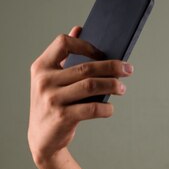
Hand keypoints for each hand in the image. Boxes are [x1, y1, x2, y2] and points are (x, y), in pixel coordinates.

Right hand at [28, 26, 133, 166]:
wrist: (42, 139)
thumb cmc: (52, 105)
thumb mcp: (52, 80)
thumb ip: (63, 56)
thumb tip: (78, 29)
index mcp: (40, 67)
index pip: (63, 43)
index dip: (85, 44)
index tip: (102, 53)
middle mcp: (44, 81)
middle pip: (85, 67)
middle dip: (111, 67)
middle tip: (128, 69)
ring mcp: (52, 100)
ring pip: (90, 86)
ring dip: (112, 85)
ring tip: (122, 88)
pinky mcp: (62, 117)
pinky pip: (91, 108)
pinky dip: (106, 108)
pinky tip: (110, 109)